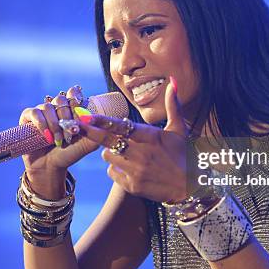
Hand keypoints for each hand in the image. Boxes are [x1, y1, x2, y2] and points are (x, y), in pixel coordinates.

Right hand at [19, 85, 99, 182]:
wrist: (50, 167)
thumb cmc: (68, 154)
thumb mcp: (85, 145)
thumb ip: (95, 134)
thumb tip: (104, 124)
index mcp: (70, 110)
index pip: (73, 93)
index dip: (75, 97)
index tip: (79, 107)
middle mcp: (55, 108)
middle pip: (61, 99)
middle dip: (67, 116)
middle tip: (70, 134)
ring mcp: (41, 112)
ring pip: (48, 107)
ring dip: (54, 124)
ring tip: (58, 140)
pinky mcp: (28, 118)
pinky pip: (34, 112)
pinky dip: (41, 123)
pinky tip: (47, 136)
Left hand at [78, 78, 190, 202]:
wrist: (190, 187)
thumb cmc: (183, 154)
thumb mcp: (179, 129)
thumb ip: (172, 104)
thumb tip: (173, 81)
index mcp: (149, 137)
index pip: (120, 127)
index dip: (101, 121)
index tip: (87, 116)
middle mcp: (140, 153)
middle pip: (107, 141)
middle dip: (91, 132)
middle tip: (78, 124)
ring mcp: (135, 171)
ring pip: (107, 156)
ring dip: (110, 152)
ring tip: (123, 151)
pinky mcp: (131, 186)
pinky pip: (112, 173)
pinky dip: (116, 169)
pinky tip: (128, 167)